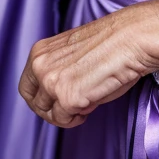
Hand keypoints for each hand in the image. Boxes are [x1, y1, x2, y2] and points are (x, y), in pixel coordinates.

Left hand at [18, 0, 158, 127]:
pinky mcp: (67, 98)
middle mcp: (40, 66)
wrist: (132, 38)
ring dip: (67, 114)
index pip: (27, 86)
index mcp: (40, 51)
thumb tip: (57, 96)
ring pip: (49, 114)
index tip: (56, 102)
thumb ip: (58, 71)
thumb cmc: (110, 44)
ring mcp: (51, 83)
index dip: (41, 98)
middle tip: (71, 109)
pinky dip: (78, 118)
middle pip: (34, 103)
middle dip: (52, 110)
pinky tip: (92, 102)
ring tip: (86, 101)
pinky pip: (66, 119)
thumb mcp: (72, 54)